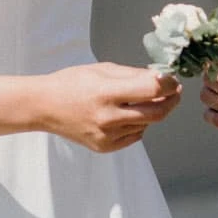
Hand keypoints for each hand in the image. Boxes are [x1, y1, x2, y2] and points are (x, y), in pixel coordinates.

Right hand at [39, 63, 181, 151]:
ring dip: (151, 112)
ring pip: (147, 125)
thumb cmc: (72, 82)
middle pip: (157, 114)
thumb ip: (135, 75)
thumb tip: (162, 79)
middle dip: (171, 101)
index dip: (169, 85)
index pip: (152, 90)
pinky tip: (128, 115)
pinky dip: (138, 125)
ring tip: (140, 100)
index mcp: (106, 93)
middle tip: (174, 92)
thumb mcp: (103, 70)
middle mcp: (108, 118)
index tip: (174, 80)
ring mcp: (106, 136)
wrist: (44, 106)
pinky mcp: (104, 147)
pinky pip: (135, 136)